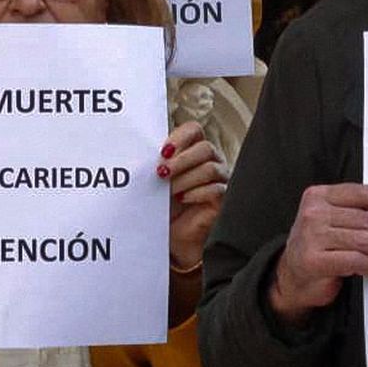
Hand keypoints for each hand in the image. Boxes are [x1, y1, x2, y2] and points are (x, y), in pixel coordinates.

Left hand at [162, 120, 225, 269]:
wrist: (176, 236)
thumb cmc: (167, 207)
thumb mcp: (157, 183)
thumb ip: (156, 165)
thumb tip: (142, 155)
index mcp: (193, 150)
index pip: (193, 130)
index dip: (180, 137)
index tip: (163, 151)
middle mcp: (211, 161)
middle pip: (205, 148)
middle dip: (181, 160)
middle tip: (161, 172)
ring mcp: (221, 179)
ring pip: (210, 168)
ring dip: (186, 179)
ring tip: (170, 192)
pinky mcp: (225, 199)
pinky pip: (216, 189)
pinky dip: (197, 193)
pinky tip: (183, 199)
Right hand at [269, 184, 367, 326]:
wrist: (292, 277)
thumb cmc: (323, 246)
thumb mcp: (335, 220)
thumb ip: (360, 213)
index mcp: (321, 195)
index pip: (363, 193)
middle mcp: (314, 212)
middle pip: (367, 219)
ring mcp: (311, 236)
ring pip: (364, 240)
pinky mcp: (313, 261)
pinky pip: (354, 260)